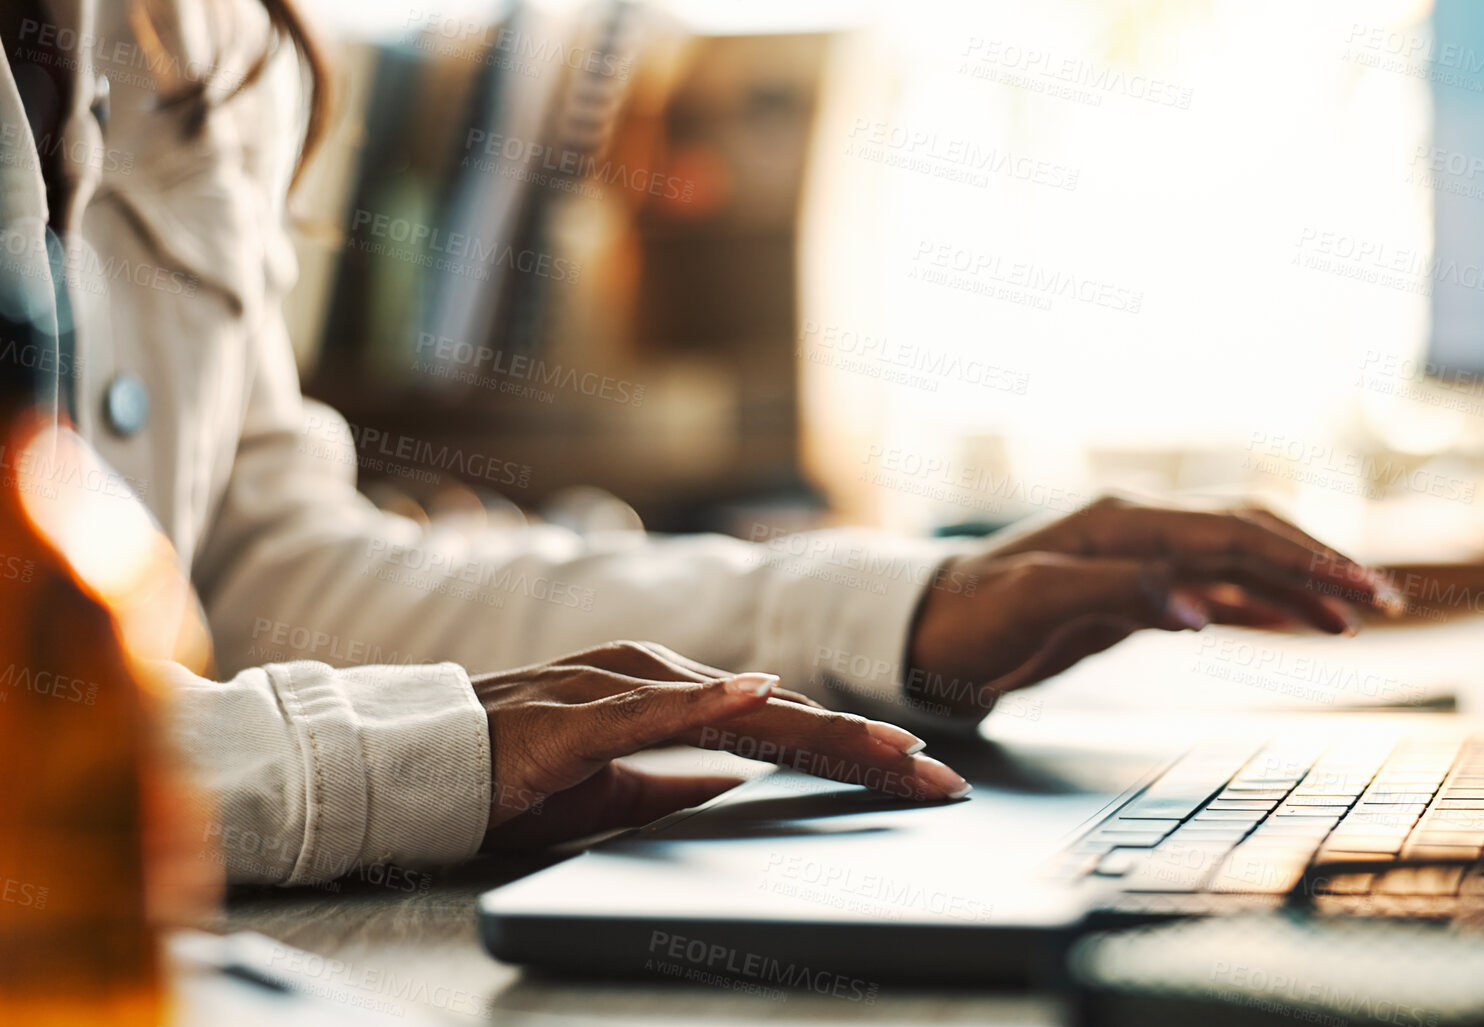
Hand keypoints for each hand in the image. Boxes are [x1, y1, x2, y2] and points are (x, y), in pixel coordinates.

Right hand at [472, 642, 970, 847]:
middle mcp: (660, 680)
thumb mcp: (611, 791)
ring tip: (890, 747)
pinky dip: (709, 701)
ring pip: (741, 707)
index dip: (859, 751)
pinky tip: (758, 699)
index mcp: (673, 698)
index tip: (924, 778)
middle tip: (940, 775)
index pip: (786, 726)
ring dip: (819, 726)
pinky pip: (652, 708)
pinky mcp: (575, 714)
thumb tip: (733, 784)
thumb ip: (672, 782)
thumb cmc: (510, 776)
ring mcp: (620, 688)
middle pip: (785, 714)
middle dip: (868, 746)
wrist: (414, 766)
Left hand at [906, 495, 1403, 719]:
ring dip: (1300, 587)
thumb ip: (1119, 595)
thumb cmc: (970, 617)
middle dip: (1321, 564)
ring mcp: (1141, 559)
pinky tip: (1299, 624)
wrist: (924, 633)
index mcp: (1124, 523)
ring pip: (1241, 564)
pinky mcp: (1135, 593)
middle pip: (1251, 537)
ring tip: (1360, 616)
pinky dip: (1262, 606)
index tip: (1357, 586)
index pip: (1234, 535)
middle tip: (1385, 599)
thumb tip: (1200, 607)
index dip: (1301, 558)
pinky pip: (1215, 593)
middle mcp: (1141, 529)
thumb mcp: (1035, 603)